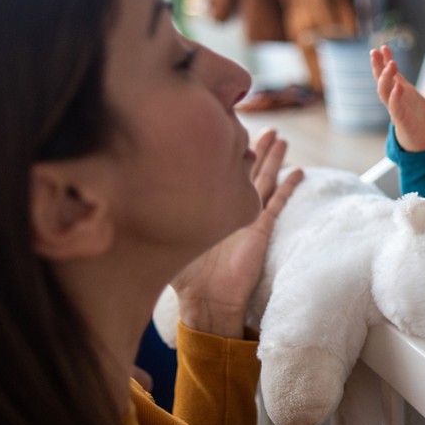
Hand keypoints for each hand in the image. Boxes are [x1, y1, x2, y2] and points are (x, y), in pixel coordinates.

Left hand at [170, 129, 303, 337]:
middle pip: (246, 168)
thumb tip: (127, 192)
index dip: (222, 148)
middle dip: (255, 146)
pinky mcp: (260, 228)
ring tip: (281, 139)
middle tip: (265, 127)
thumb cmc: (182, 273)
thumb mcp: (162, 234)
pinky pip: (277, 202)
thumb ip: (153, 212)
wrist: (205, 299)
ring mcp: (247, 215)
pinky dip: (288, 186)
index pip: (217, 168)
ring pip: (264, 178)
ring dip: (273, 158)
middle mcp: (228, 206)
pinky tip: (298, 172)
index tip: (225, 126)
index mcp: (208, 204)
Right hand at [370, 44, 424, 151]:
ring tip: (391, 64)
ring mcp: (397, 110)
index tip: (383, 47)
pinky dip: (395, 97)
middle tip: (375, 52)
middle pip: (382, 80)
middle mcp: (397, 100)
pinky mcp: (401, 121)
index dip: (386, 61)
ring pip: (384, 92)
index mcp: (403, 94)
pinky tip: (398, 86)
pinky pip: (395, 108)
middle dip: (378, 66)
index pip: (391, 74)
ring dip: (385, 78)